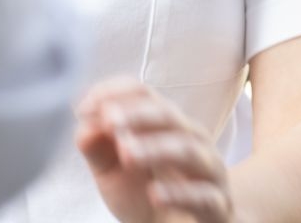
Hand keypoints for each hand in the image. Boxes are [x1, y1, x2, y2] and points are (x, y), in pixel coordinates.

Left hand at [75, 78, 235, 222]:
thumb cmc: (144, 193)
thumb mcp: (112, 170)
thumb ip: (97, 146)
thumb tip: (83, 124)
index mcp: (165, 124)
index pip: (143, 94)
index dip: (114, 94)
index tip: (83, 109)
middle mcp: (191, 139)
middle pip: (168, 116)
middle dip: (137, 115)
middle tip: (109, 121)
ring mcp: (209, 171)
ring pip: (188, 151)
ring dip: (156, 148)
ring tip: (126, 154)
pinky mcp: (218, 206)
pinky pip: (204, 196)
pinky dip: (180, 194)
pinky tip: (155, 194)